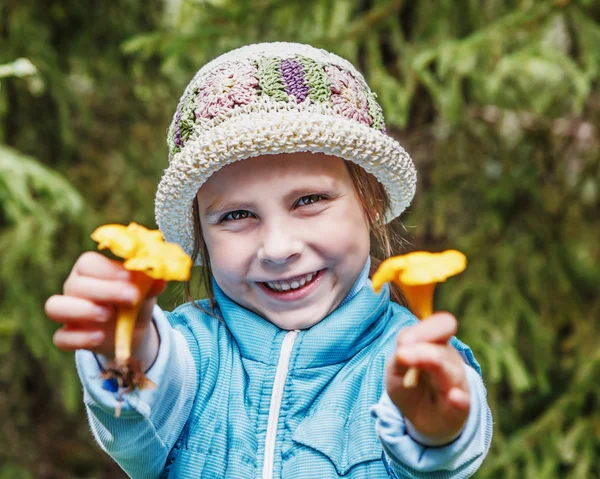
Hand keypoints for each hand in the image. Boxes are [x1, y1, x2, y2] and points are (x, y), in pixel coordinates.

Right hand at [45, 251, 164, 357]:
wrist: (131, 332)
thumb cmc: (135, 301)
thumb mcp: (146, 292)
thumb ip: (151, 284)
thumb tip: (160, 278)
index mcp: (91, 269)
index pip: (88, 263)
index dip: (108, 269)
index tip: (131, 277)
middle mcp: (74, 287)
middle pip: (76, 284)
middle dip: (104, 290)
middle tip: (131, 298)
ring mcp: (68, 312)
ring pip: (55, 307)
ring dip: (82, 310)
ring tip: (108, 315)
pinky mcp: (68, 336)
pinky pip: (61, 337)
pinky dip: (80, 338)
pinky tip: (100, 337)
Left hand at [386, 312, 469, 443]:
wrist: (420, 419)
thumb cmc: (408, 385)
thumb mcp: (396, 369)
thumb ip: (400, 356)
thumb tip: (402, 349)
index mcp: (437, 344)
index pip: (443, 326)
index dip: (427, 329)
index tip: (404, 341)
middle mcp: (451, 361)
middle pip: (443, 352)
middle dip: (424, 352)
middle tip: (402, 354)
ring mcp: (457, 385)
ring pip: (451, 373)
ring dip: (436, 367)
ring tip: (425, 362)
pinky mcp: (459, 410)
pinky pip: (464, 404)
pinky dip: (460, 401)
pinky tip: (454, 397)